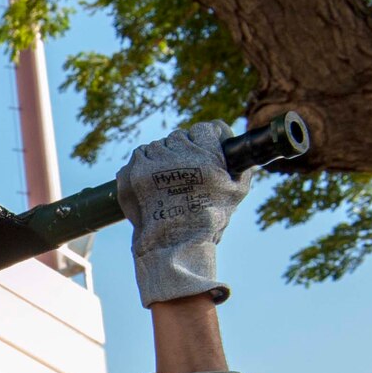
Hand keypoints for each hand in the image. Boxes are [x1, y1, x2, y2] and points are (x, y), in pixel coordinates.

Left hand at [116, 121, 251, 307]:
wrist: (173, 243)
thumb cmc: (208, 219)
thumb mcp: (237, 191)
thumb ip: (241, 165)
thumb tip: (237, 149)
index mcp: (204, 156)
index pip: (205, 129)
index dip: (206, 139)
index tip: (205, 149)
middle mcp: (176, 156)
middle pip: (179, 137)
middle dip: (183, 150)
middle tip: (186, 170)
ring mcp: (150, 165)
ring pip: (156, 146)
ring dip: (162, 157)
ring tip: (167, 178)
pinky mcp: (130, 175)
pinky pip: (137, 158)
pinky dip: (142, 166)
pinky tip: (151, 182)